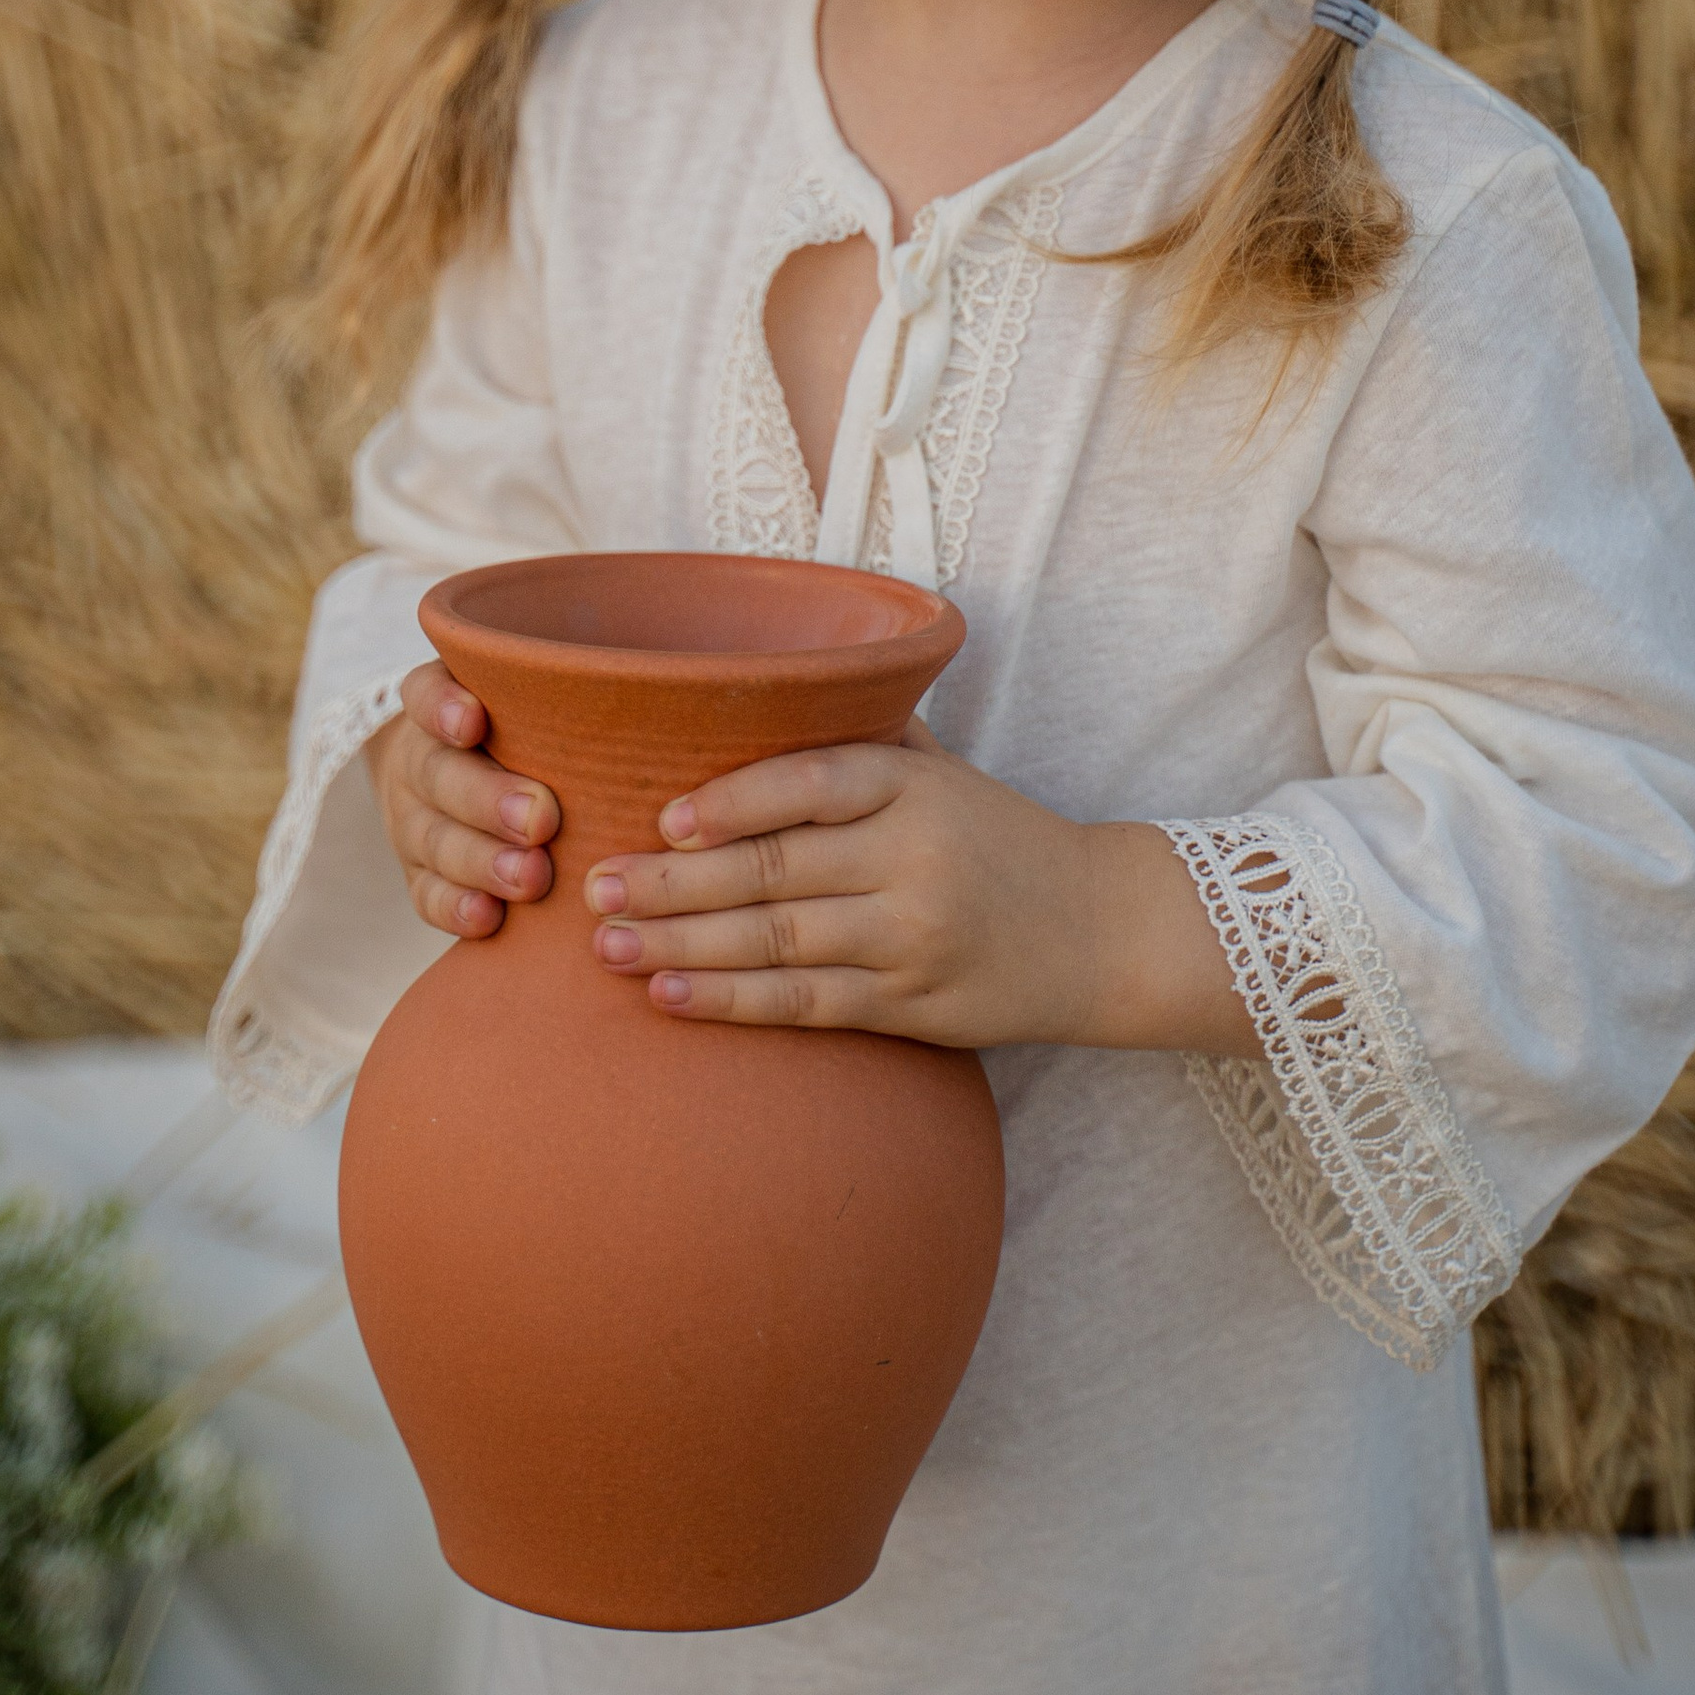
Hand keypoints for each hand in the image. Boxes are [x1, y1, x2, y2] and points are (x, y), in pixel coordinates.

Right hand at [368, 661, 558, 939]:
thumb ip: (567, 697)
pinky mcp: (421, 874)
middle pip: (438, 774)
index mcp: (443, 704)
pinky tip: (488, 917)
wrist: (455, 784)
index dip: (444, 708)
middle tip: (540, 820)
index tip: (474, 720)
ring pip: (434, 840)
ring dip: (482, 861)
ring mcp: (414, 821)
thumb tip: (646, 699)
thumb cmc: (522, 734)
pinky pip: (427, 894)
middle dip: (488, 799)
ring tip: (530, 877)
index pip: (427, 692)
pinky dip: (457, 907)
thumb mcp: (532, 703)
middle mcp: (421, 760)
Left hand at [581, 719, 1257, 1054]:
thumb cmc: (997, 837)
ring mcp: (912, 938)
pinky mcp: (911, 1007)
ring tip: (607, 946)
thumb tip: (744, 688)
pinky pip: (806, 1007)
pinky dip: (730, 1004)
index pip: (814, 783)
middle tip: (595, 886)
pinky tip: (668, 997)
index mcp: (916, 788)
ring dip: (683, 946)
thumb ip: (859, 736)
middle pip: (776, 871)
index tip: (662, 816)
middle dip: (675, 883)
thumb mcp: (944, 771)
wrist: (1100, 932)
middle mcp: (914, 860)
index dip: (734, 801)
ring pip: (779, 943)